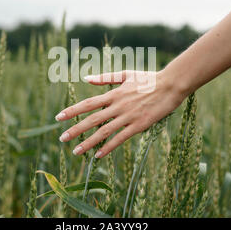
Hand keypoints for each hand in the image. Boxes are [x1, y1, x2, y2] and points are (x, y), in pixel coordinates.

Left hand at [55, 69, 187, 157]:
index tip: (59, 117)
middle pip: (92, 120)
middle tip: (62, 138)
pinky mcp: (139, 126)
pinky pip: (120, 138)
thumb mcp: (125, 74)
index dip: (73, 111)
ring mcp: (128, 117)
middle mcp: (118, 106)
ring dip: (89, 142)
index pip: (88, 104)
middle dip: (76, 130)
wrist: (171, 85)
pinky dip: (108, 147)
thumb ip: (105, 77)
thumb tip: (86, 78)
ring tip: (76, 151)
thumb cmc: (148, 78)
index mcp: (114, 94)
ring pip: (104, 132)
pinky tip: (98, 155)